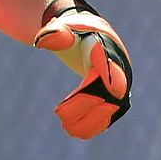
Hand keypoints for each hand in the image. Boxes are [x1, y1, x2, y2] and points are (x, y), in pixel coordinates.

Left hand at [34, 4, 131, 139]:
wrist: (92, 35)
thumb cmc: (75, 30)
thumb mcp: (65, 27)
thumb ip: (55, 33)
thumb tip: (41, 42)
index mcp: (107, 52)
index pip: (111, 68)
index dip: (110, 80)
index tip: (107, 92)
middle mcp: (118, 71)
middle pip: (108, 95)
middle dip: (87, 108)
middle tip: (61, 118)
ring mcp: (119, 84)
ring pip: (111, 108)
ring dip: (92, 122)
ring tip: (68, 130)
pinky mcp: (115, 96)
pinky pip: (109, 113)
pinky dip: (96, 125)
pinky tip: (78, 132)